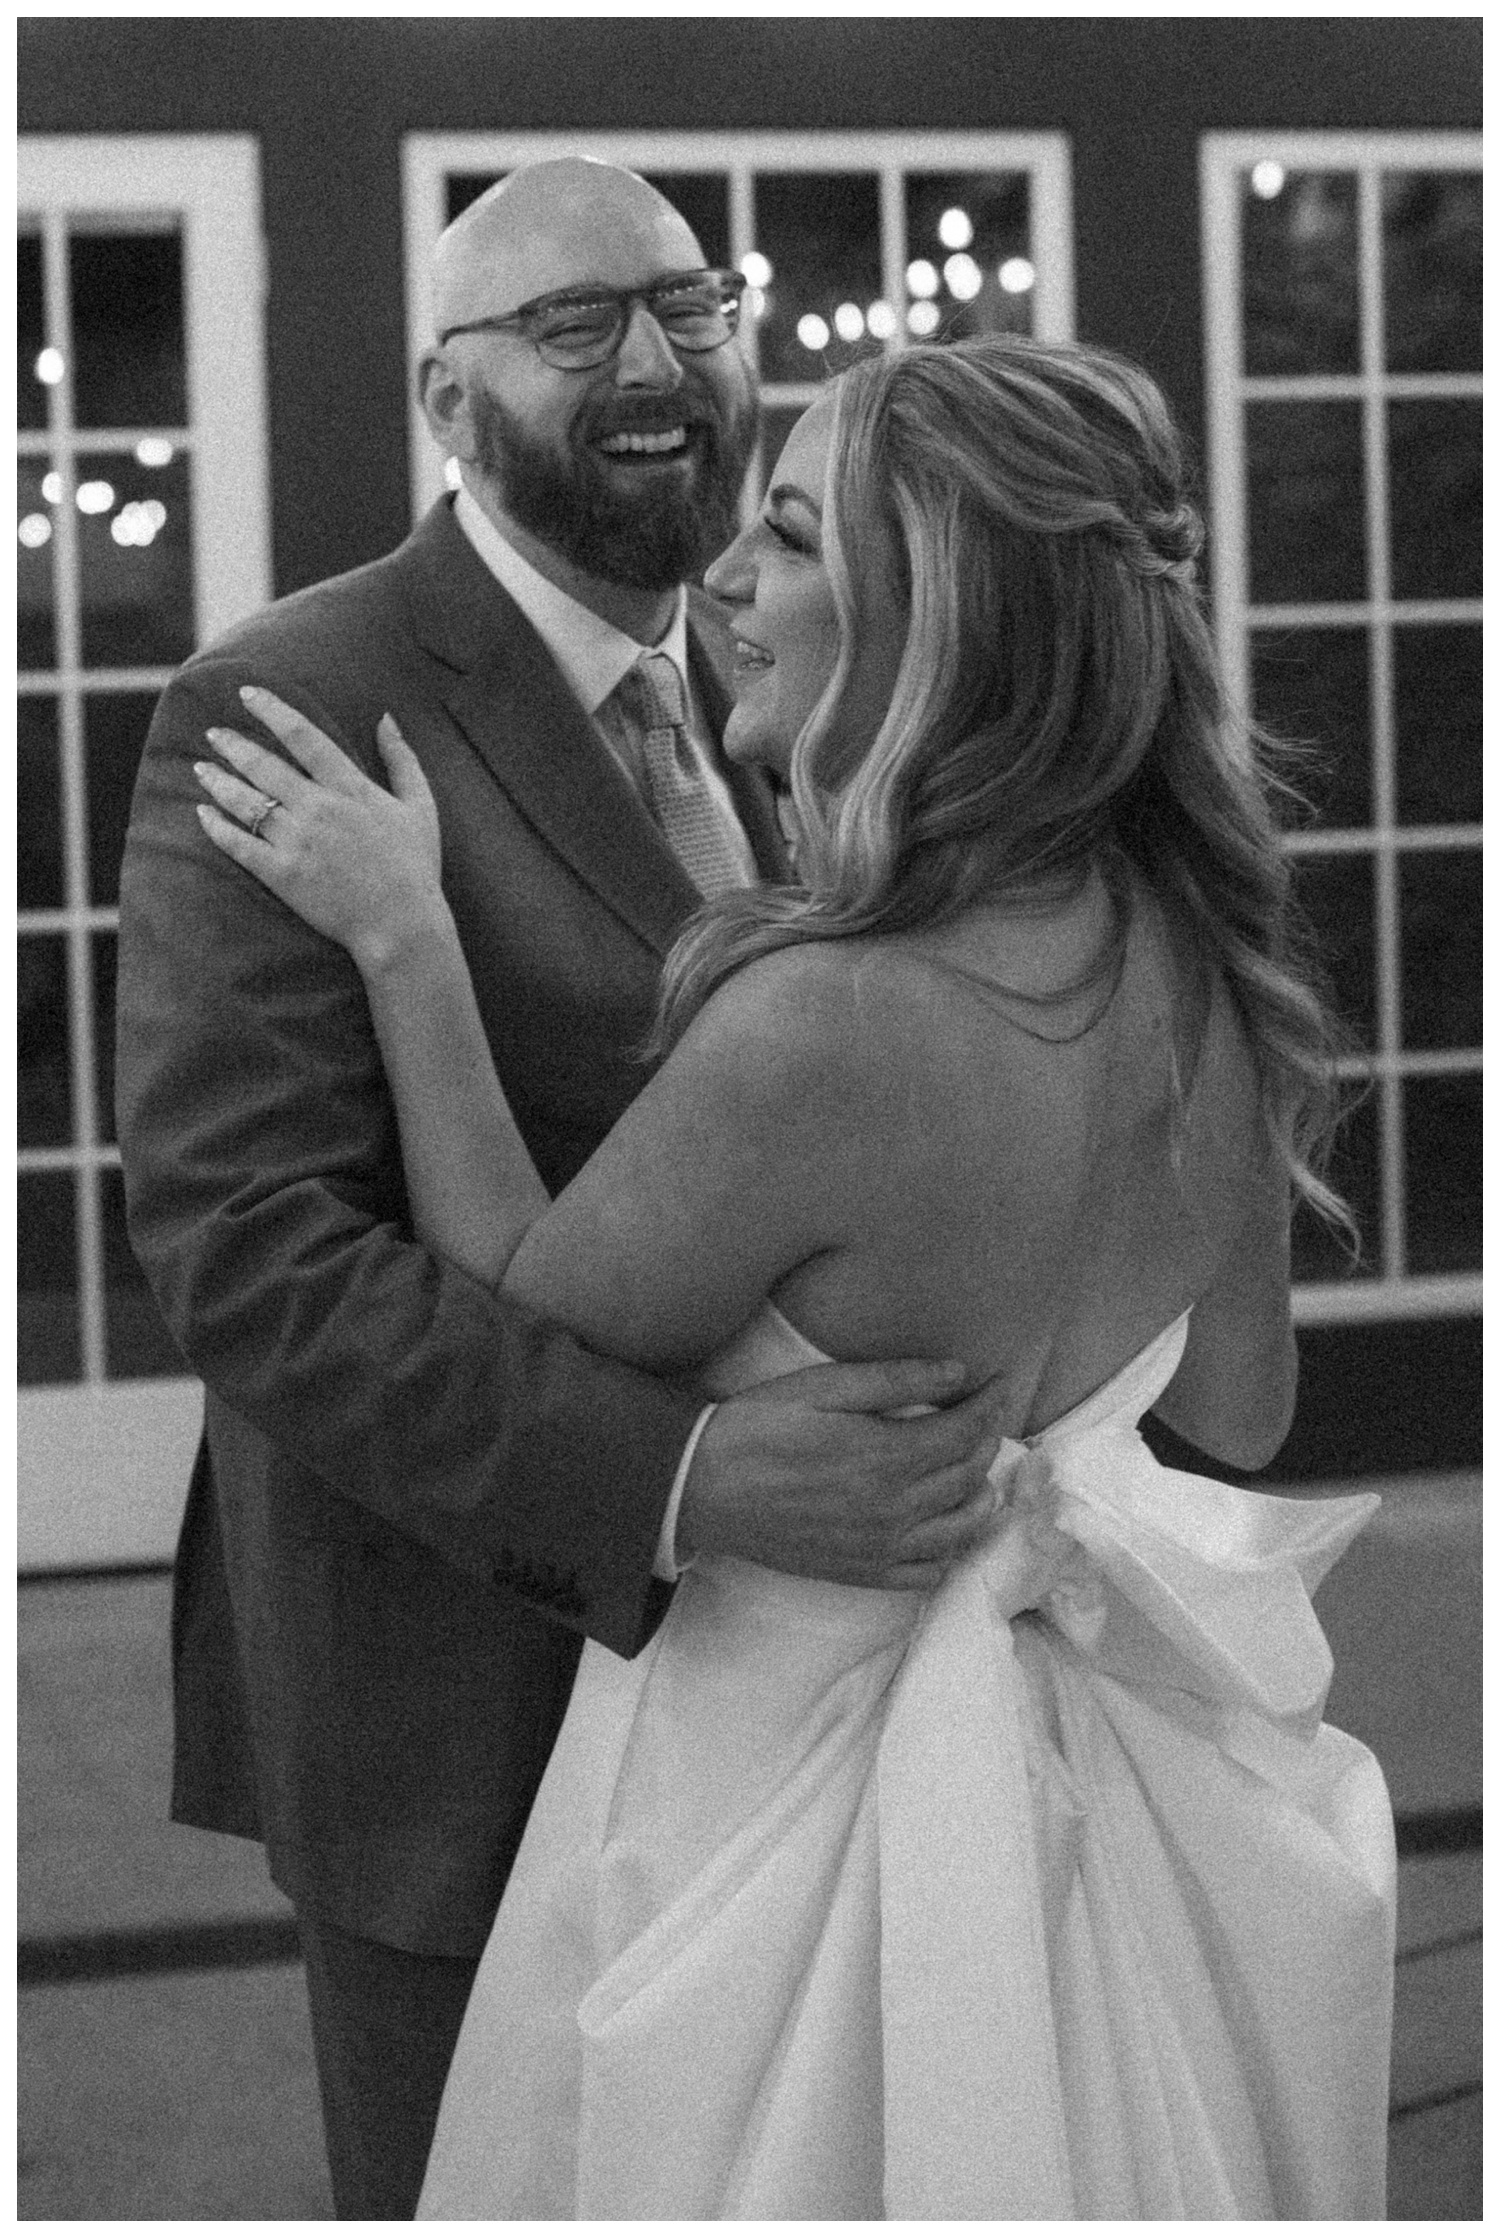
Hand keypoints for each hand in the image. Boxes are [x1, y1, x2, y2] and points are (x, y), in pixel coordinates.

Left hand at [193, 687, 446, 972]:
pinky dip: (216, 828)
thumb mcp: (421, 806)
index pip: (303, 736)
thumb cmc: (415, 867)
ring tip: (201, 769)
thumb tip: (386, 718)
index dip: (272, 710)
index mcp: (351, 788)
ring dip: (219, 781)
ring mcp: (298, 842)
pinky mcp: (283, 875)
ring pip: (246, 801)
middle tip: (213, 733)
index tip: (248, 694)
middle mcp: (319, 809)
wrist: (402, 925)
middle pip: (264, 764)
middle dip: (233, 744)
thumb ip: (403, 759)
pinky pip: (239, 845)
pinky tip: (202, 815)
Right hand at [677, 1359, 1012, 1590]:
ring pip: (960, 1528)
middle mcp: (894, 1509)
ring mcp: (880, 1548)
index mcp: (887, 1456)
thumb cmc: (759, 1426)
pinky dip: (949, 1549)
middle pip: (969, 1475)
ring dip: (979, 1494)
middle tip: (984, 1414)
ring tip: (976, 1469)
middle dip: (987, 1439)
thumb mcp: (824, 1386)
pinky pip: (927, 1572)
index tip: (1000, 1381)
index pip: (966, 1430)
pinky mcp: (861, 1573)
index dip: (991, 1402)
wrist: (702, 1487)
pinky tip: (945, 1525)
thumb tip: (959, 1373)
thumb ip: (895, 1380)